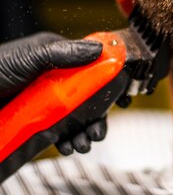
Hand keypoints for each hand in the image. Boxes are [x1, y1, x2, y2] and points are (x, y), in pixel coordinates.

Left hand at [0, 32, 105, 153]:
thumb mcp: (30, 58)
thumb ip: (64, 53)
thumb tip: (98, 48)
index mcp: (57, 58)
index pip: (92, 67)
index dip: (108, 82)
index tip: (120, 97)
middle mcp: (55, 80)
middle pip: (88, 98)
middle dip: (97, 116)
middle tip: (97, 132)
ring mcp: (46, 102)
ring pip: (77, 118)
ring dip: (85, 131)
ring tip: (83, 143)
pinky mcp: (38, 122)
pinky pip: (61, 132)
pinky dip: (69, 140)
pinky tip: (68, 146)